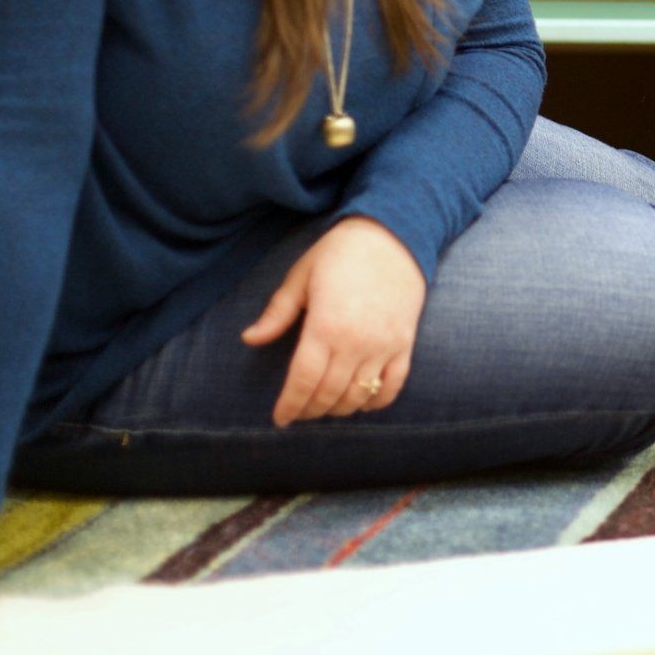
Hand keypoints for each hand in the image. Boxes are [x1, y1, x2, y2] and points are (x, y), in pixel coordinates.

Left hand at [241, 216, 426, 424]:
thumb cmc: (341, 253)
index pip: (303, 381)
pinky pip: (392, 385)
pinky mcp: (405, 343)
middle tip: (299, 412)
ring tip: (325, 406)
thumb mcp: (301, 276)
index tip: (280, 418)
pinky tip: (362, 403)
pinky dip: (377, 402)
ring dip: (339, 408)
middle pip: (329, 393)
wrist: (395, 235)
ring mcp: (384, 345)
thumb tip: (249, 339)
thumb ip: (277, 312)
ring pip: (359, 395)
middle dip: (310, 409)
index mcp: (325, 326)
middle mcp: (356, 342)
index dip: (289, 405)